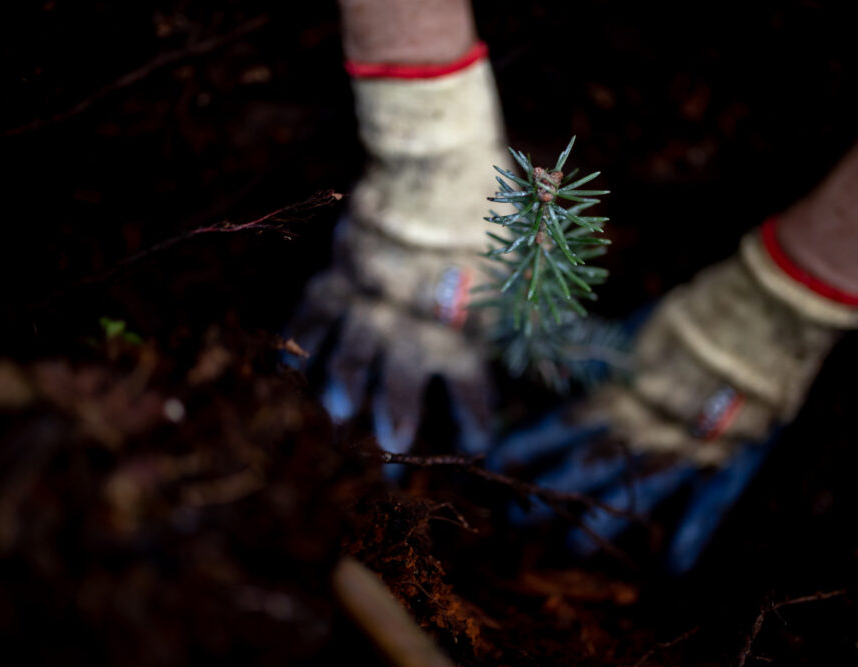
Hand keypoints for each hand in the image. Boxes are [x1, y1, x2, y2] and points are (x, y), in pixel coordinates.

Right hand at [285, 48, 506, 455]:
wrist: (437, 166)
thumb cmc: (489, 215)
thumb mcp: (522, 267)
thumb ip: (530, 311)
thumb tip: (566, 347)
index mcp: (462, 330)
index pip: (470, 390)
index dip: (474, 420)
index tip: (479, 440)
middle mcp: (411, 327)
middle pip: (400, 387)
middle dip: (395, 418)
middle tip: (391, 446)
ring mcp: (370, 303)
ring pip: (349, 361)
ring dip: (344, 390)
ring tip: (340, 415)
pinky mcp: (339, 274)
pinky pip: (312, 315)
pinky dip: (300, 338)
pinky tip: (292, 364)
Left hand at [487, 222, 857, 572]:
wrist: (765, 309)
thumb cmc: (696, 313)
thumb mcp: (635, 329)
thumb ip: (598, 353)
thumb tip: (555, 352)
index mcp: (619, 393)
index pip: (558, 425)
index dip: (526, 447)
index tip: (493, 465)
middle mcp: (645, 428)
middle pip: (585, 468)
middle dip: (548, 494)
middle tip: (513, 522)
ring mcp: (688, 448)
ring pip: (634, 495)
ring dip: (602, 524)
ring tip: (570, 551)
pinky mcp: (731, 457)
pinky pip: (709, 503)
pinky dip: (692, 534)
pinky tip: (672, 567)